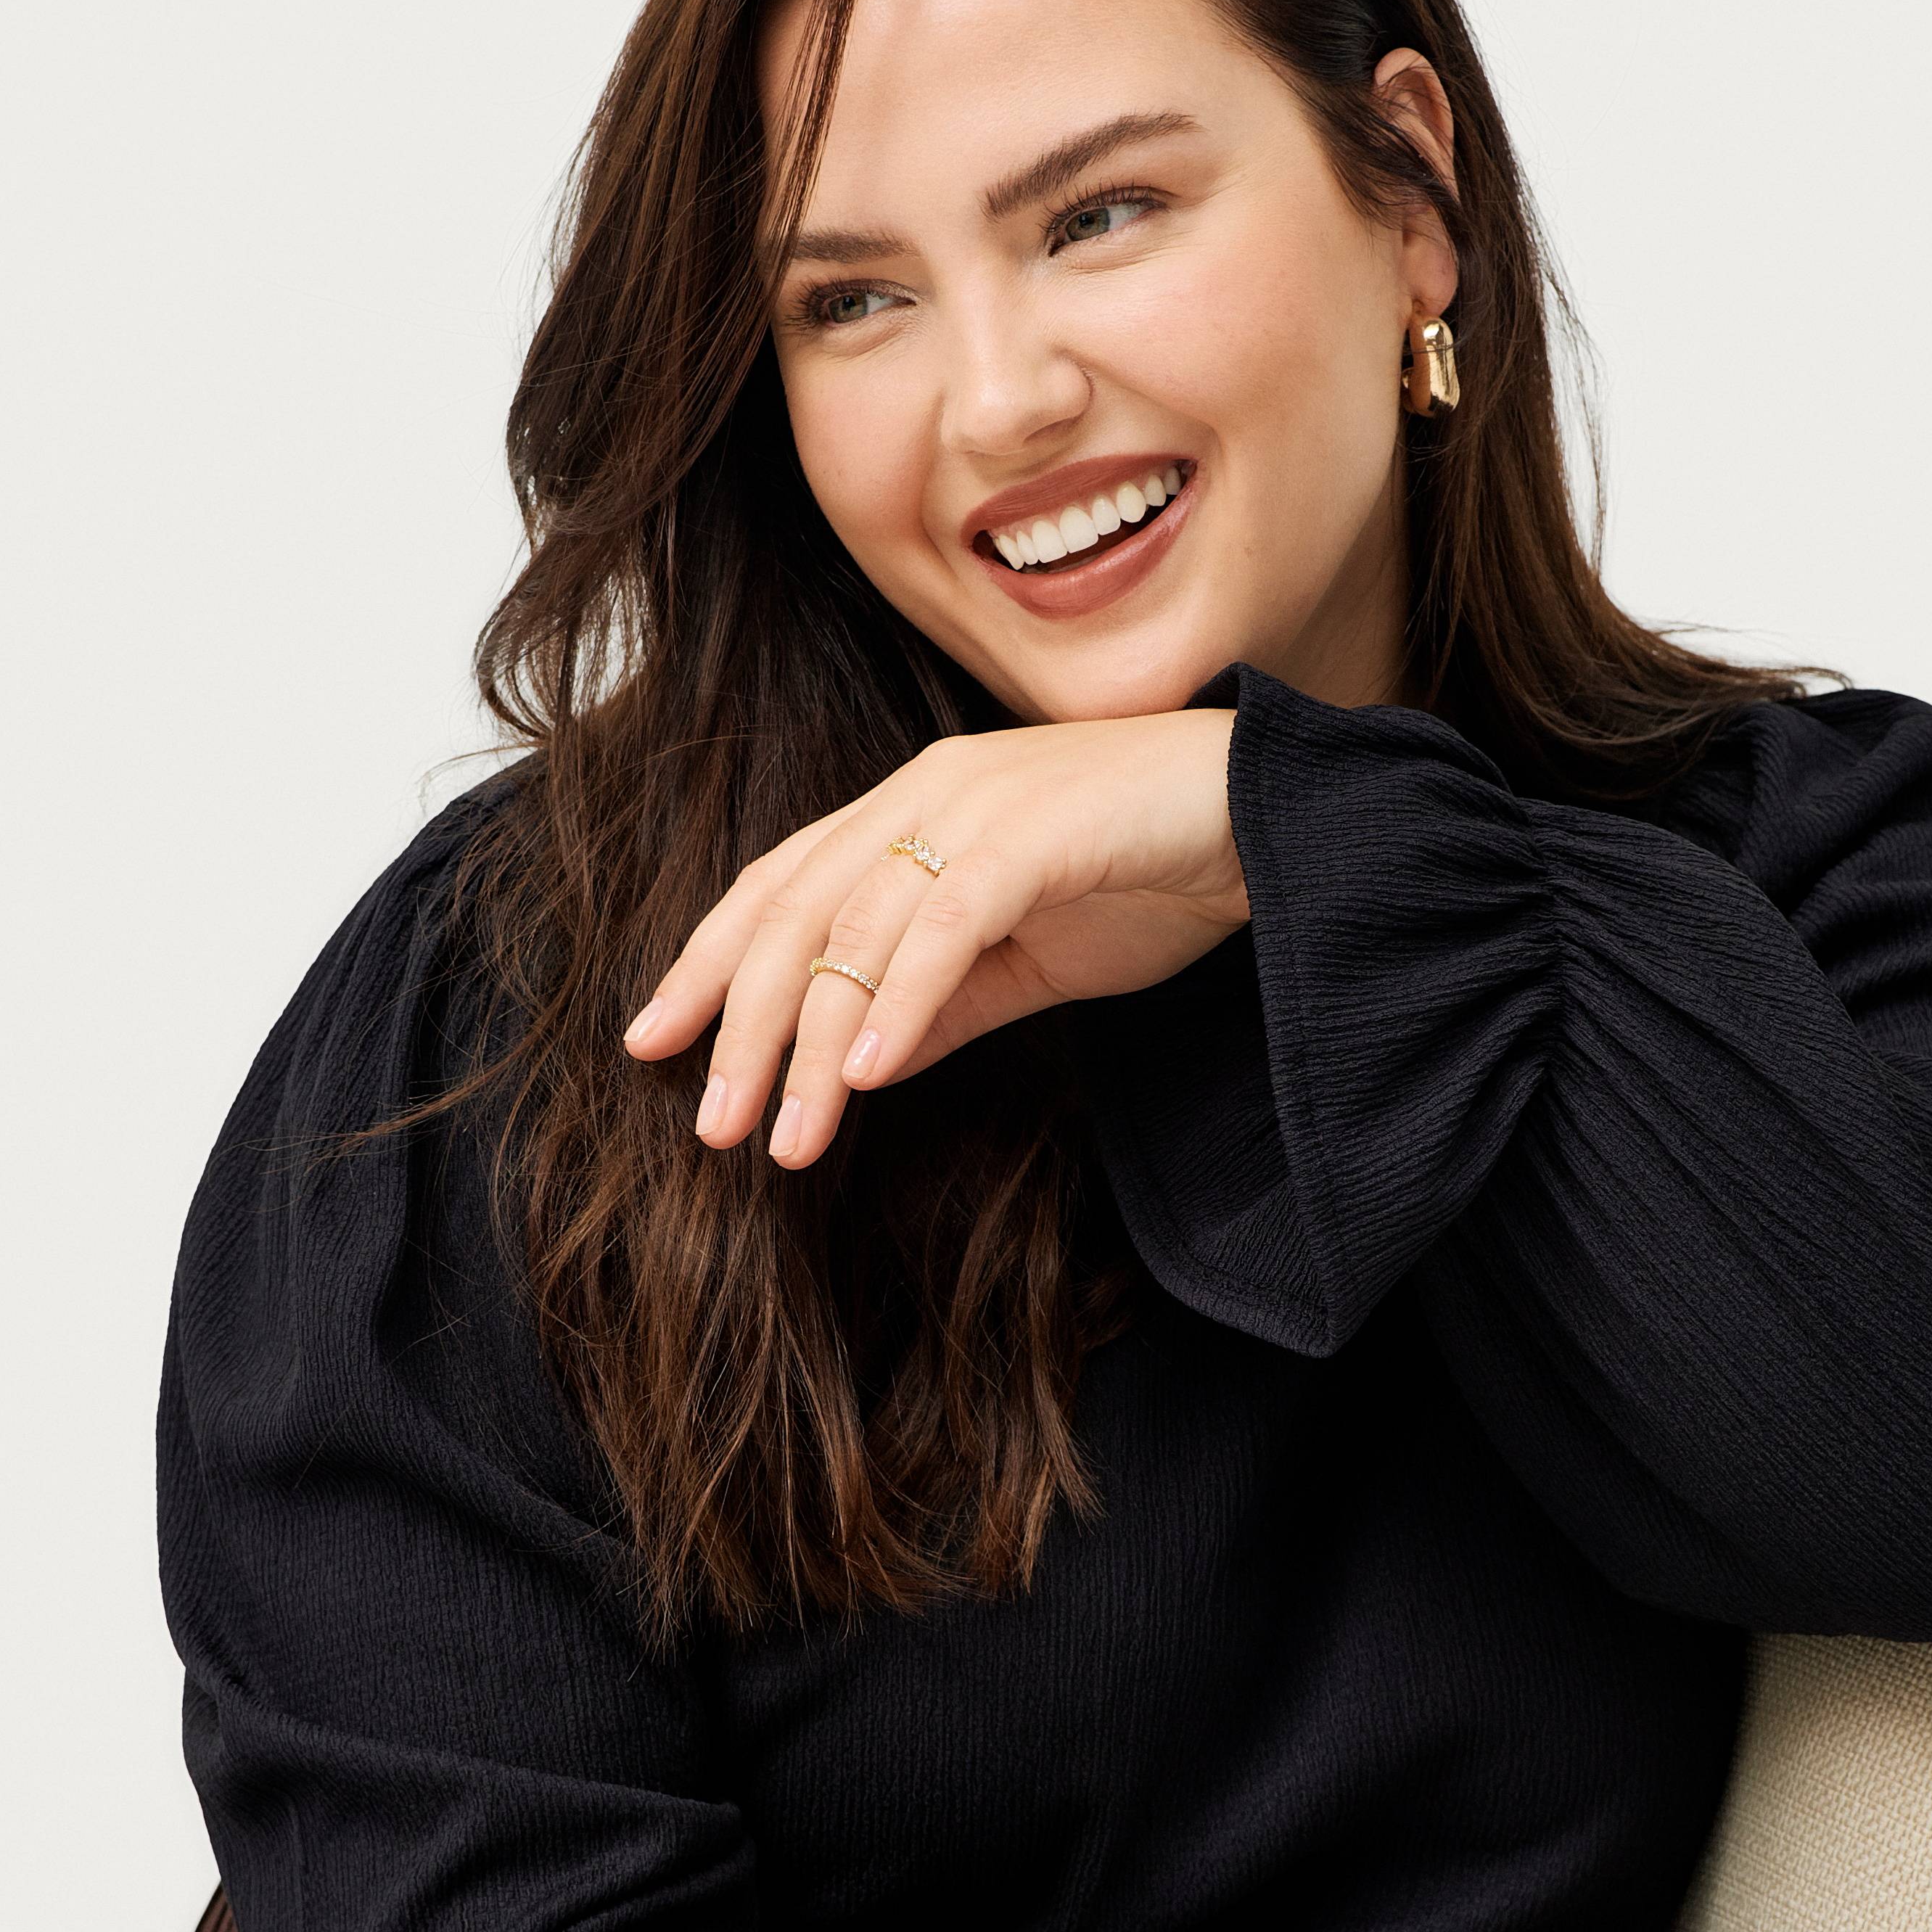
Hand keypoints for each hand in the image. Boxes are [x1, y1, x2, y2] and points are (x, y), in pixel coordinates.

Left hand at [620, 707, 1244, 1164]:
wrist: (1277, 817)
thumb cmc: (1156, 872)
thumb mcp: (1026, 954)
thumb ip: (939, 1000)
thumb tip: (854, 1064)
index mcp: (913, 810)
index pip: (779, 888)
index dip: (708, 963)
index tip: (655, 1043)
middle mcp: (926, 794)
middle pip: (793, 913)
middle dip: (741, 1025)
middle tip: (714, 1125)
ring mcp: (979, 805)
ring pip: (857, 929)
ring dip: (813, 1044)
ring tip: (787, 1137)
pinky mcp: (1038, 833)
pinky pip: (947, 924)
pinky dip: (899, 1000)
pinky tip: (867, 1077)